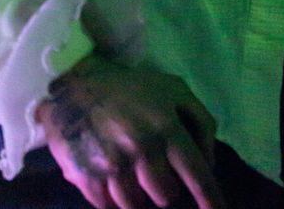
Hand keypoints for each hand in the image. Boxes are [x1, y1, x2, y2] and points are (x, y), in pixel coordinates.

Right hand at [34, 52, 222, 208]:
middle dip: (162, 187)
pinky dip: (111, 197)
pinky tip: (107, 175)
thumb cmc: (129, 89)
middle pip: (165, 196)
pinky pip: (108, 206)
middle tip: (149, 167)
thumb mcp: (173, 89)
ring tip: (126, 169)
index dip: (210, 199)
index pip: (196, 172)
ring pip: (136, 205)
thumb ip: (202, 121)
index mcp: (166, 126)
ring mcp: (114, 165)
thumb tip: (209, 163)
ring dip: (135, 193)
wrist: (73, 86)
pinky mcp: (88, 177)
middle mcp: (143, 148)